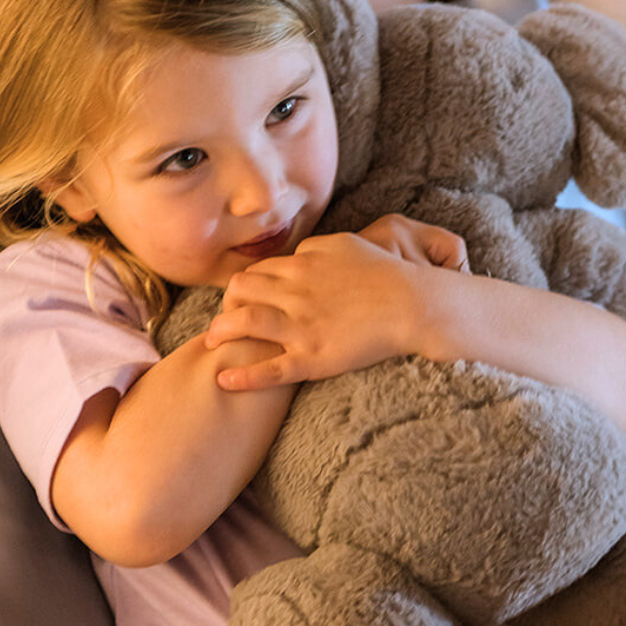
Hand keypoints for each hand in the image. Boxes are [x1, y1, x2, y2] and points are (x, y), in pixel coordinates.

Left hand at [204, 215, 468, 390]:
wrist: (413, 304)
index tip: (239, 299)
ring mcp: (301, 327)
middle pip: (239, 292)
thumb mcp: (347, 245)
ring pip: (244, 325)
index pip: (255, 272)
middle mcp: (294, 293)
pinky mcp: (313, 359)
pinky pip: (269, 370)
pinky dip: (242, 376)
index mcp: (302, 265)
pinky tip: (223, 381)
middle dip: (225, 304)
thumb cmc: (385, 273)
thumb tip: (296, 254)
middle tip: (224, 319)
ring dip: (221, 332)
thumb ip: (316, 249)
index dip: (241, 286)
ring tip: (213, 342)